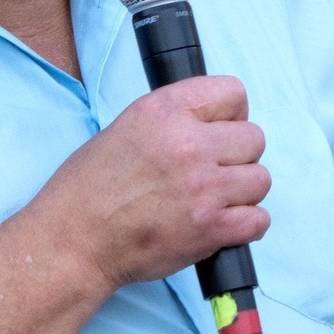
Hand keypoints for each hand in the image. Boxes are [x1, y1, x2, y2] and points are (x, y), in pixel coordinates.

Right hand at [38, 75, 271, 291]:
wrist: (73, 241)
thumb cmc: (89, 190)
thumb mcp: (127, 127)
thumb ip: (175, 120)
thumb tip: (213, 125)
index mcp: (165, 111)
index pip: (233, 93)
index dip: (231, 114)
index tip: (220, 130)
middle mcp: (188, 144)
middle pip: (254, 139)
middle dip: (237, 156)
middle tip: (213, 171)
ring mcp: (203, 188)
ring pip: (260, 179)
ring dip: (242, 191)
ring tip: (213, 200)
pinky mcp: (211, 228)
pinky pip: (259, 220)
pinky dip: (245, 225)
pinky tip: (221, 224)